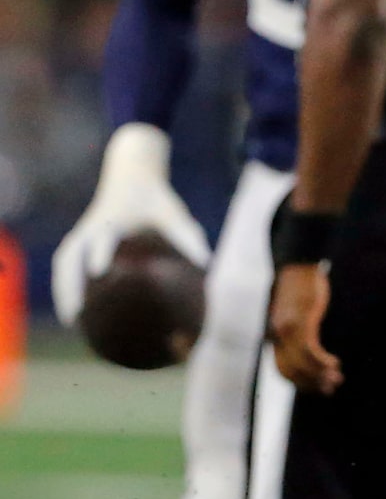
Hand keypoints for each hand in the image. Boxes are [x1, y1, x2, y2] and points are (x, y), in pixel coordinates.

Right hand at [52, 124, 209, 325]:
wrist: (132, 177)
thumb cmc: (157, 201)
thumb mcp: (175, 215)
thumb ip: (188, 238)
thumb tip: (208, 266)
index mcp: (114, 219)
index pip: (103, 236)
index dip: (101, 252)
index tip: (99, 272)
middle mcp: (92, 227)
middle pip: (72, 255)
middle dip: (71, 282)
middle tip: (77, 313)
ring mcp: (83, 233)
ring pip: (65, 262)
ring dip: (64, 290)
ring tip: (69, 322)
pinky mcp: (80, 240)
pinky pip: (68, 264)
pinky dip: (67, 286)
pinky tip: (75, 313)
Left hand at [268, 263, 341, 394]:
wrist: (296, 265)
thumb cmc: (298, 288)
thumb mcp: (295, 312)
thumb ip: (297, 330)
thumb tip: (307, 346)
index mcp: (275, 335)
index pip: (283, 370)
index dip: (300, 383)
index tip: (317, 388)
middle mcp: (278, 335)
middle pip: (291, 371)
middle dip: (310, 384)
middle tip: (329, 389)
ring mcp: (289, 329)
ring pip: (302, 364)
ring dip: (320, 375)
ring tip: (336, 378)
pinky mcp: (302, 321)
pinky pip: (311, 350)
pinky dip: (322, 361)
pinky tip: (334, 364)